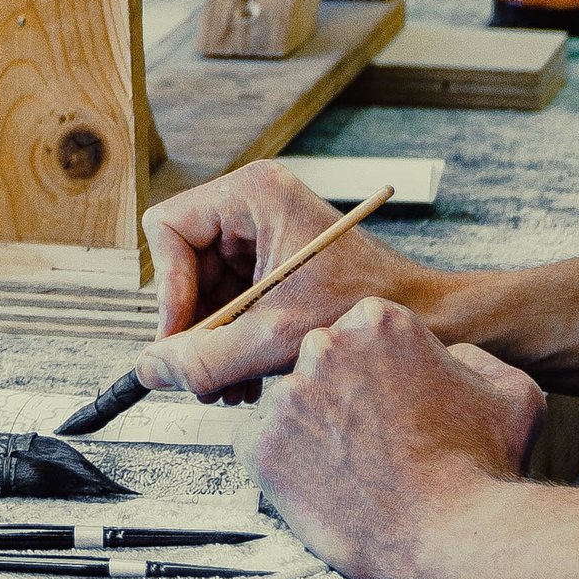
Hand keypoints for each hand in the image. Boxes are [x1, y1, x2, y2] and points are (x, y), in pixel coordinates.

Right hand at [141, 161, 440, 399]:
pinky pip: (227, 299)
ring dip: (212, 341)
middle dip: (192, 326)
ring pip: (201, 289)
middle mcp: (252, 203)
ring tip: (232, 385)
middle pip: (182, 264)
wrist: (433, 319)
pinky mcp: (272, 261)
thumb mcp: (276, 338)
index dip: (167, 288)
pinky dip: (232, 340)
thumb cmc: (366, 311)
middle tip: (204, 377)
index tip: (183, 340)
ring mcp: (261, 231)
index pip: (168, 228)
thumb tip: (146, 369)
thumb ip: (206, 357)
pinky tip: (248, 375)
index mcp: (253, 193)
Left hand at [251, 298, 545, 578]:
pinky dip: (282, 462)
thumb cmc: (484, 467)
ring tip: (348, 467)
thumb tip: (450, 356)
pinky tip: (320, 484)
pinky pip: (258, 444)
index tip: (392, 402)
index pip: (361, 330)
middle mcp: (323, 345)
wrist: (451, 539)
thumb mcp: (513, 392)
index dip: (378, 369)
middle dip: (339, 392)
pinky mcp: (257, 444)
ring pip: (289, 403)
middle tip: (370, 438)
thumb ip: (477, 358)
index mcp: (379, 321)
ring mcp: (286, 395)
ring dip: (310, 427)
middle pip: (319, 360)